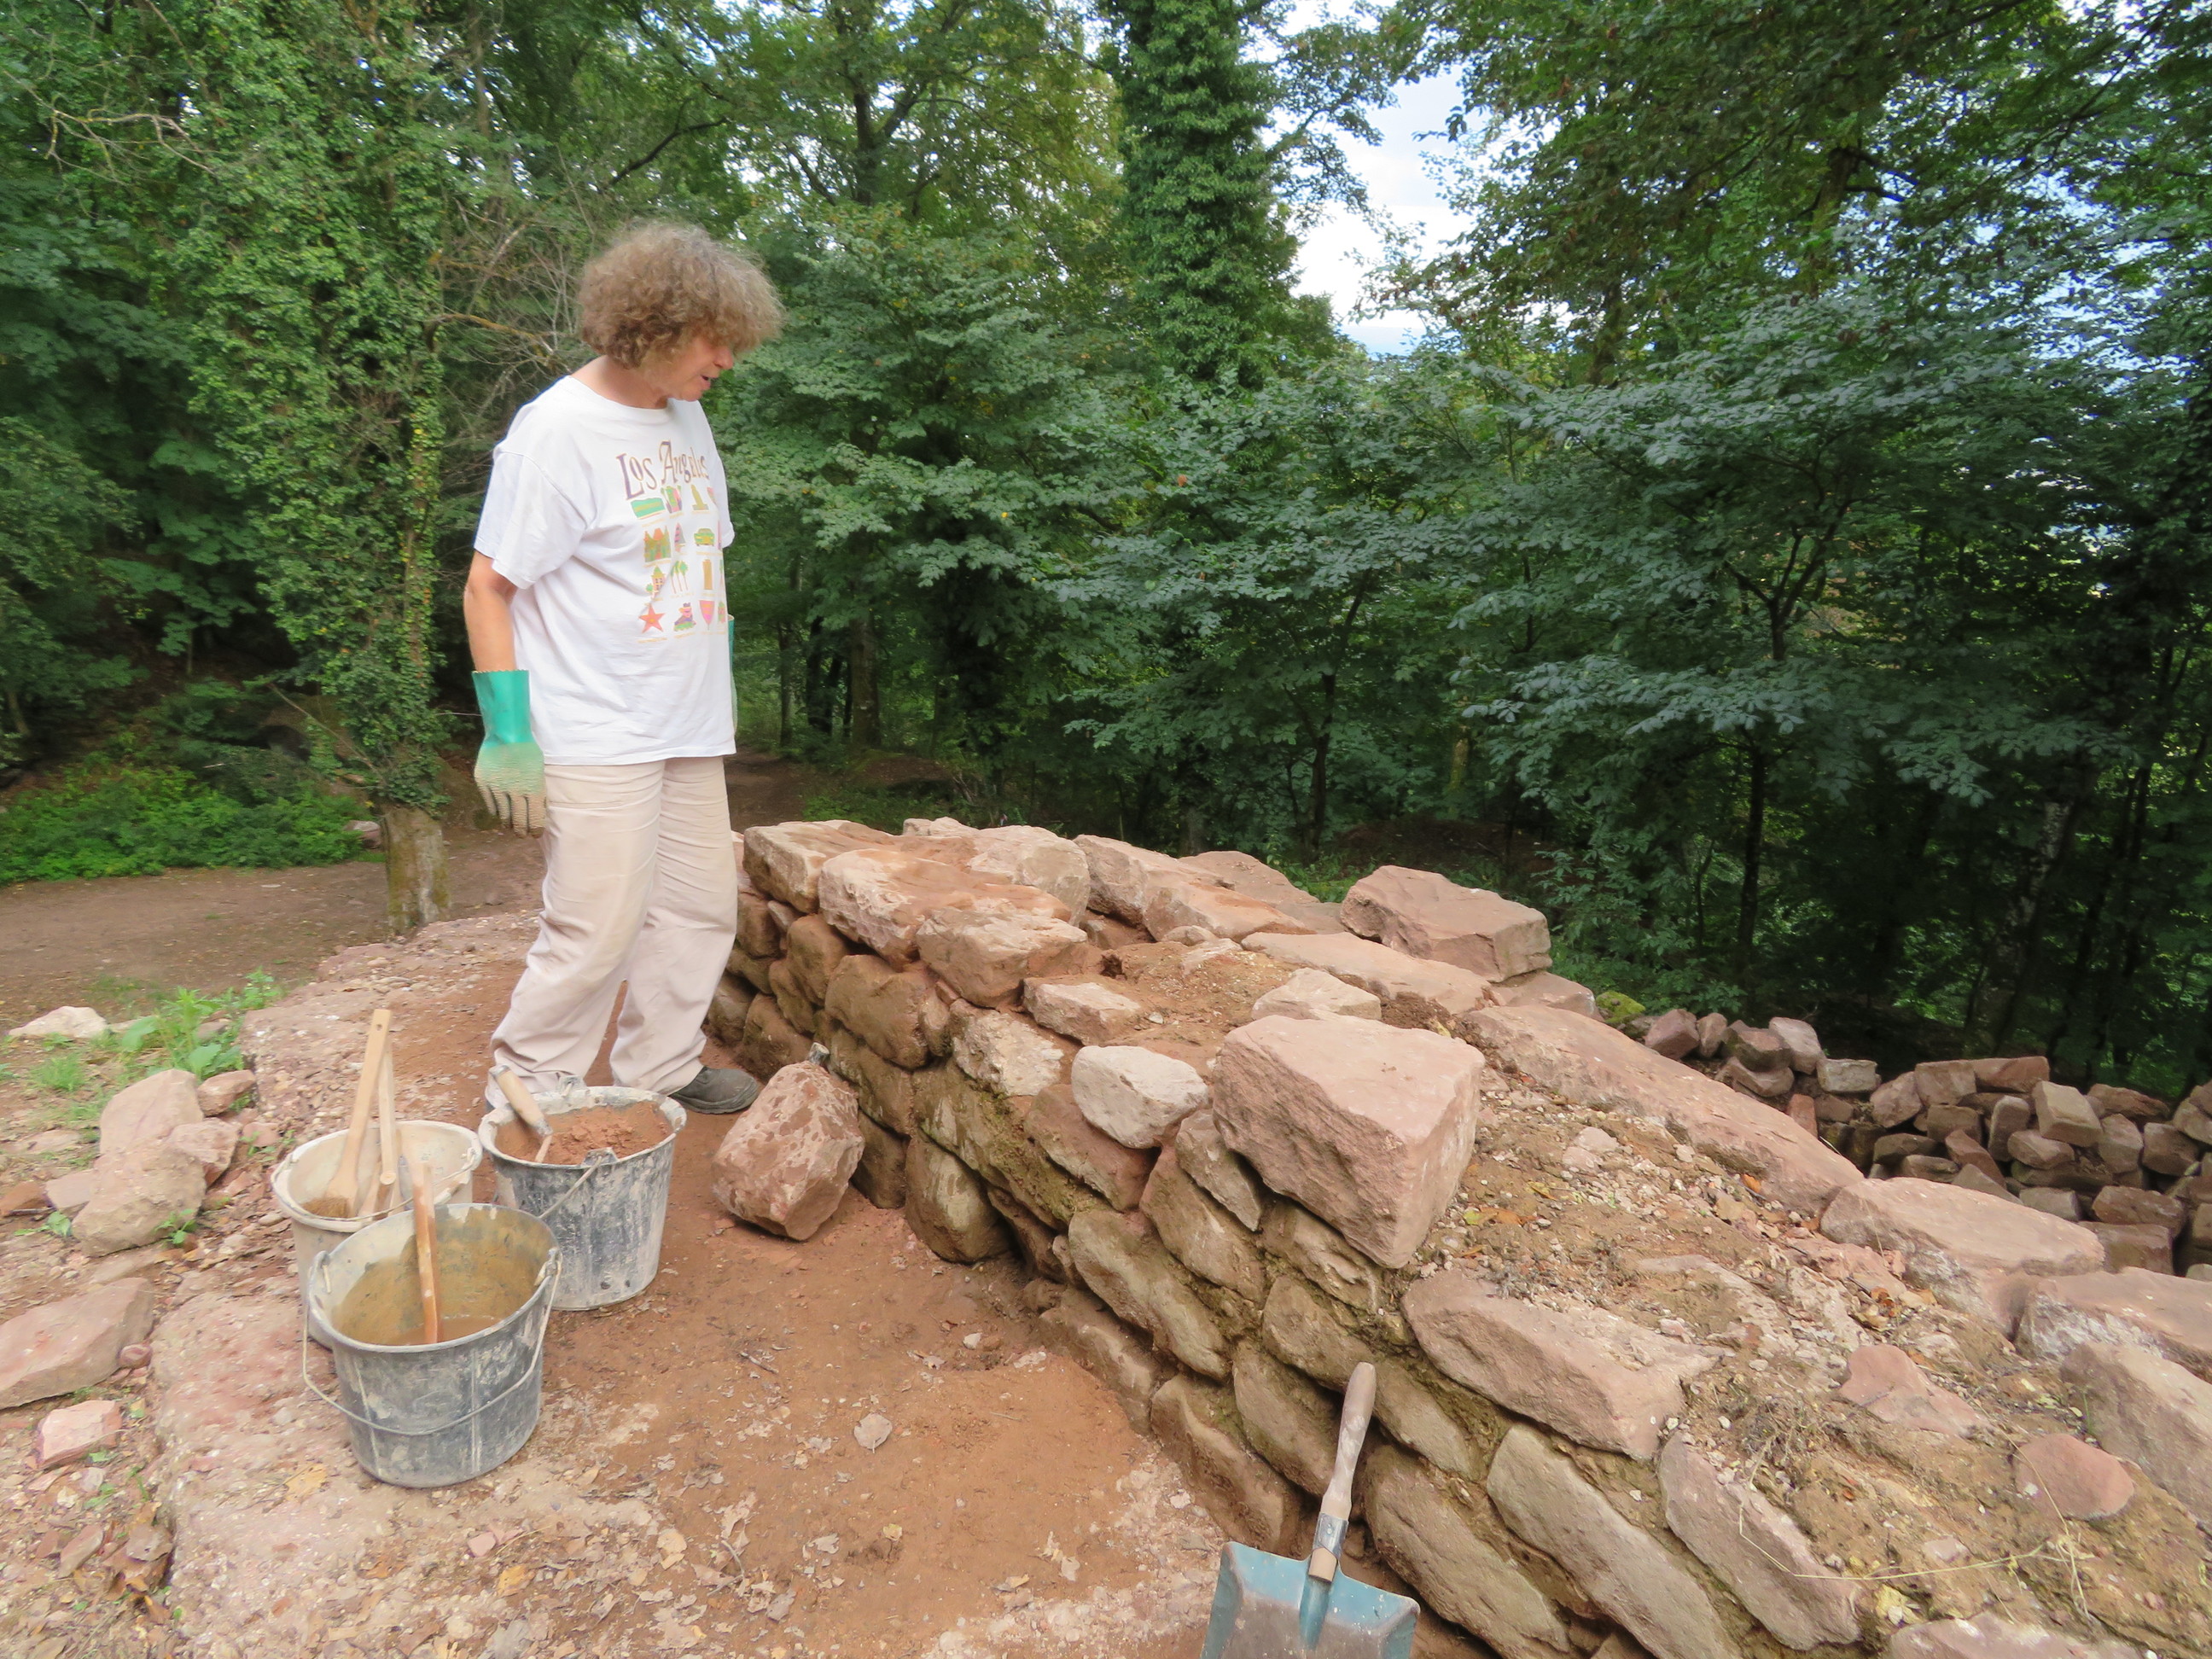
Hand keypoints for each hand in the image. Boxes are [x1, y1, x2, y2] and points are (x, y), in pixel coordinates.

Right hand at [472, 670, 545, 833]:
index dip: (536, 830)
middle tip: (521, 836)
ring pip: (503, 815)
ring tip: (510, 827)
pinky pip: (490, 805)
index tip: (535, 834)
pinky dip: (496, 812)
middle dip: (521, 832)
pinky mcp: (484, 784)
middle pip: (519, 821)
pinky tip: (499, 815)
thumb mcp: (539, 772)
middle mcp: (516, 792)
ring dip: (508, 824)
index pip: (535, 819)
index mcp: (534, 789)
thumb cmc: (527, 751)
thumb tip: (540, 811)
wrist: (506, 734)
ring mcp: (498, 788)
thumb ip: (539, 792)